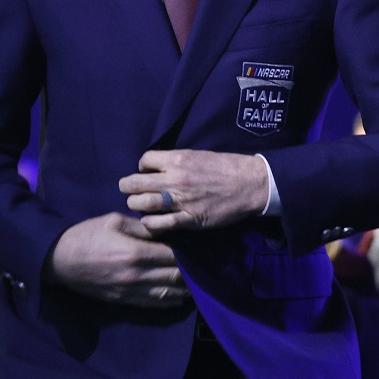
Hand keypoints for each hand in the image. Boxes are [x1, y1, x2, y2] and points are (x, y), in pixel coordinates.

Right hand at [49, 213, 187, 306]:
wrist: (59, 260)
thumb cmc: (86, 235)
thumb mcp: (114, 221)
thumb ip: (142, 227)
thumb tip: (164, 230)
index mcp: (136, 253)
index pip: (174, 256)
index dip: (188, 252)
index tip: (196, 247)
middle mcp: (138, 276)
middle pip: (175, 277)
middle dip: (190, 271)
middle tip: (200, 263)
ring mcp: (132, 291)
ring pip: (169, 294)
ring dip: (185, 288)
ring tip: (196, 281)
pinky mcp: (125, 301)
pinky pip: (155, 304)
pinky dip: (171, 300)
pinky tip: (180, 295)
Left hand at [120, 150, 268, 233]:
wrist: (250, 183)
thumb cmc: (226, 166)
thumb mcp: (198, 154)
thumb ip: (176, 161)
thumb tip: (157, 166)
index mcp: (177, 160)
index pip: (144, 161)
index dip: (141, 167)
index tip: (145, 172)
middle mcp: (175, 179)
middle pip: (136, 183)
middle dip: (127, 187)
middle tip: (128, 190)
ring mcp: (182, 200)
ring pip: (144, 203)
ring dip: (135, 204)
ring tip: (137, 205)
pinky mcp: (190, 219)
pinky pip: (163, 223)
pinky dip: (151, 223)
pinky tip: (148, 222)